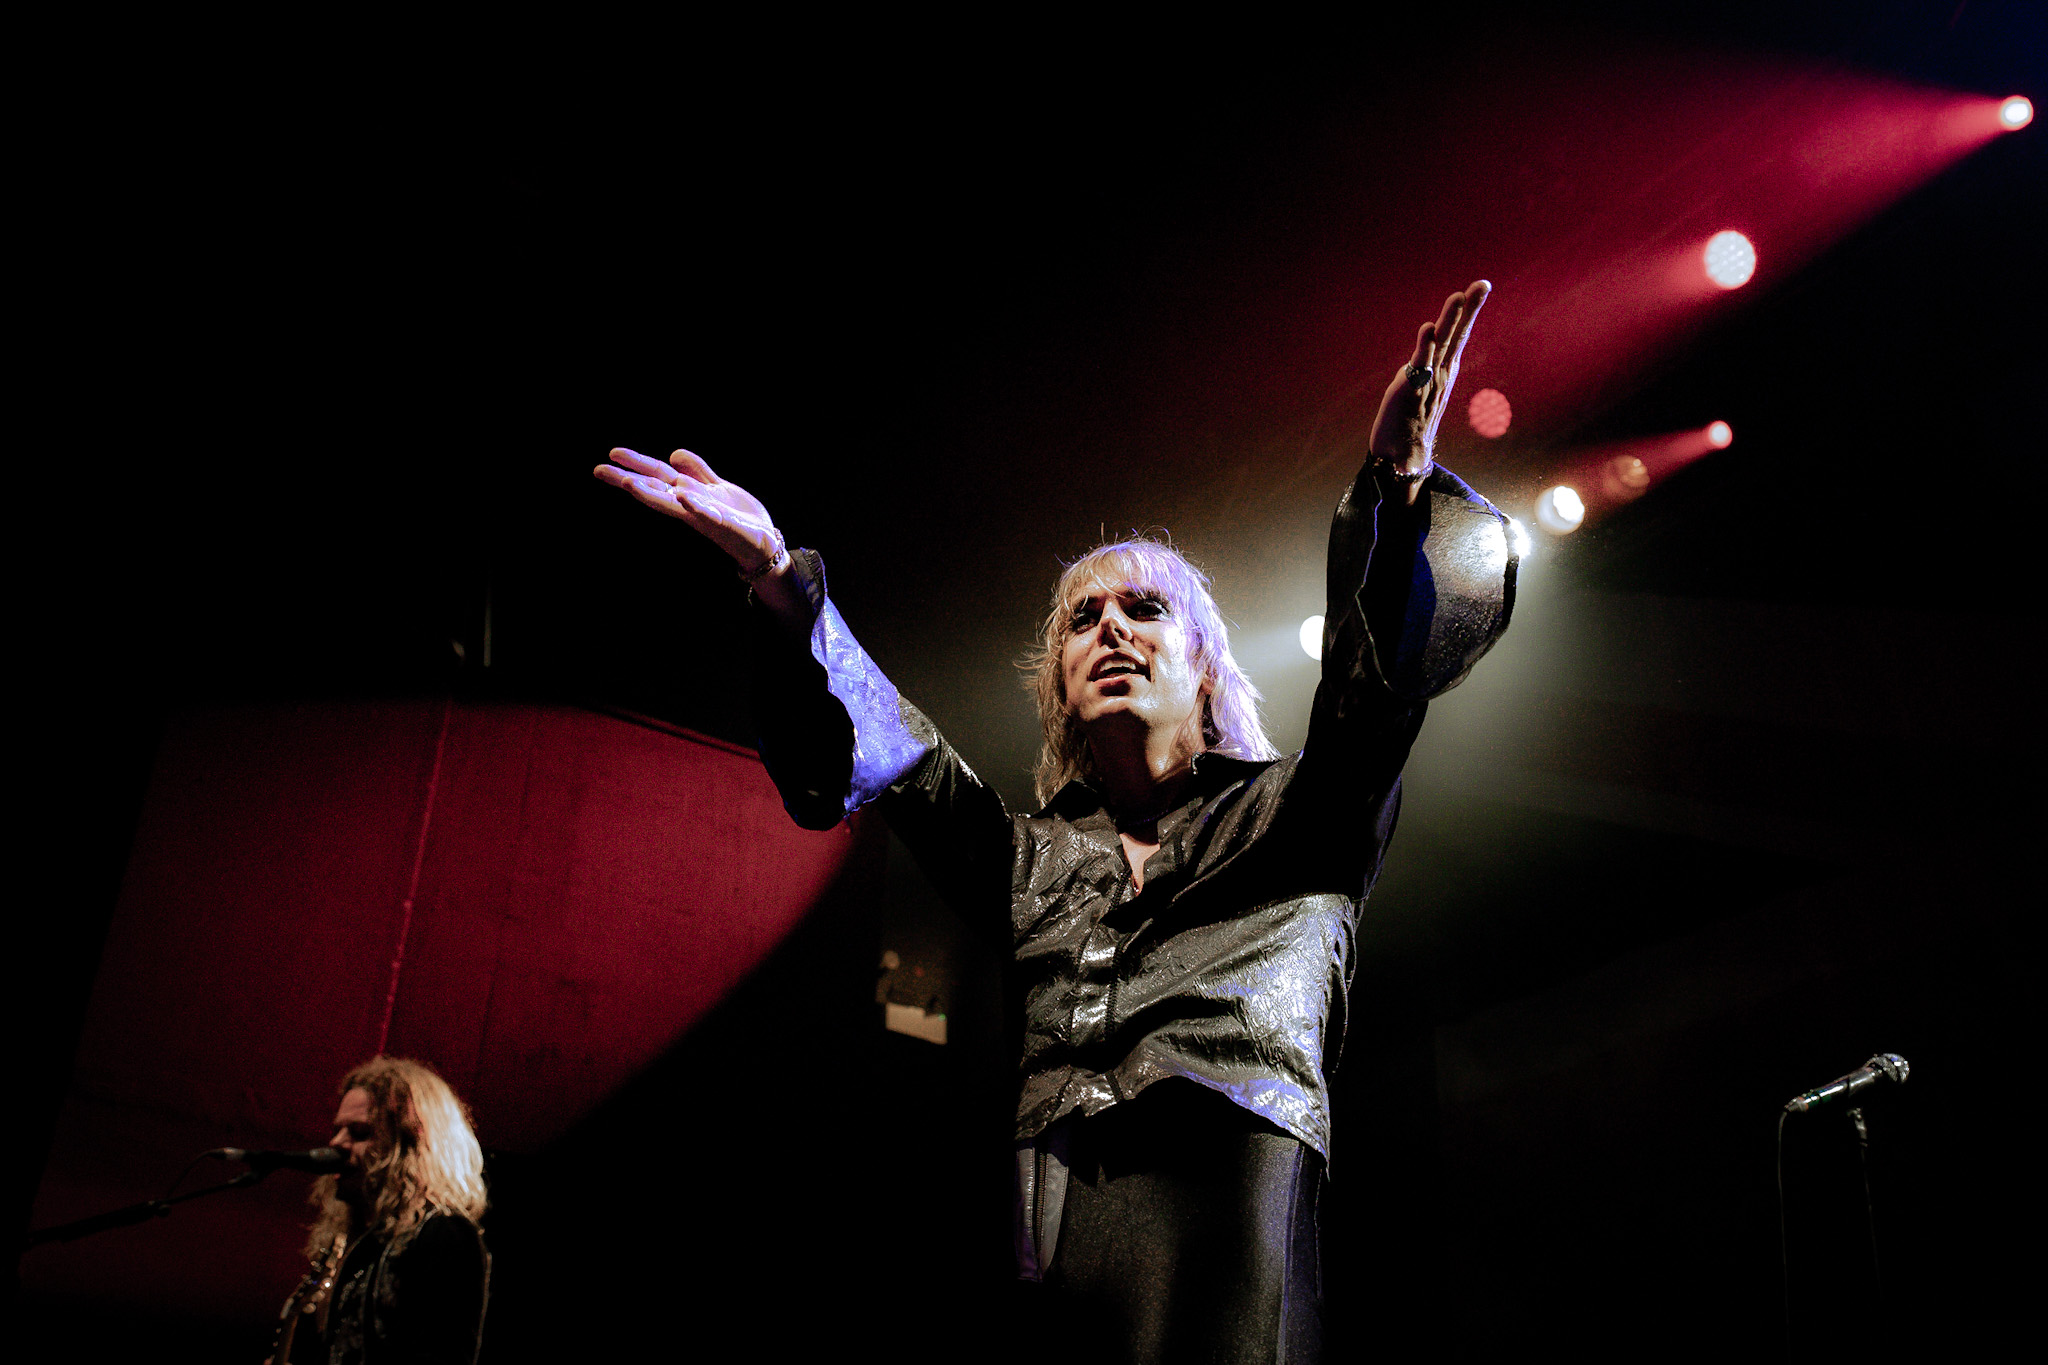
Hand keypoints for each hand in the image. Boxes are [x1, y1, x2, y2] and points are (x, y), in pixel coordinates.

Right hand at [592, 447, 783, 571]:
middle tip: (600, 471)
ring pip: (673, 505)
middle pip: (655, 489)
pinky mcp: (725, 525)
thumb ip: (696, 470)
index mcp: (687, 494)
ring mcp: (705, 516)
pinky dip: (696, 507)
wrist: (763, 541)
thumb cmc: (737, 516)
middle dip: (628, 480)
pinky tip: (684, 498)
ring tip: (630, 484)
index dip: (635, 465)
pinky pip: (708, 515)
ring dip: (651, 495)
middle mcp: (690, 506)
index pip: (657, 476)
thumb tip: (673, 454)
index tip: (610, 456)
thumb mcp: (715, 486)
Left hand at [1368, 280, 1490, 480]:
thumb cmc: (1410, 417)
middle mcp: (1441, 372)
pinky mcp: (1410, 389)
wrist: (1402, 452)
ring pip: (1440, 345)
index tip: (1482, 285)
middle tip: (1481, 286)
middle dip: (1469, 309)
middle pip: (1456, 335)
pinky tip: (1428, 328)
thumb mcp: (1422, 383)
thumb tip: (1426, 346)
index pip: (1460, 333)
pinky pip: (1419, 364)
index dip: (1470, 310)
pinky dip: (1424, 346)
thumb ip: (1426, 362)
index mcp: (1445, 368)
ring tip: (1458, 297)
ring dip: (1449, 322)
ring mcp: (1428, 380)